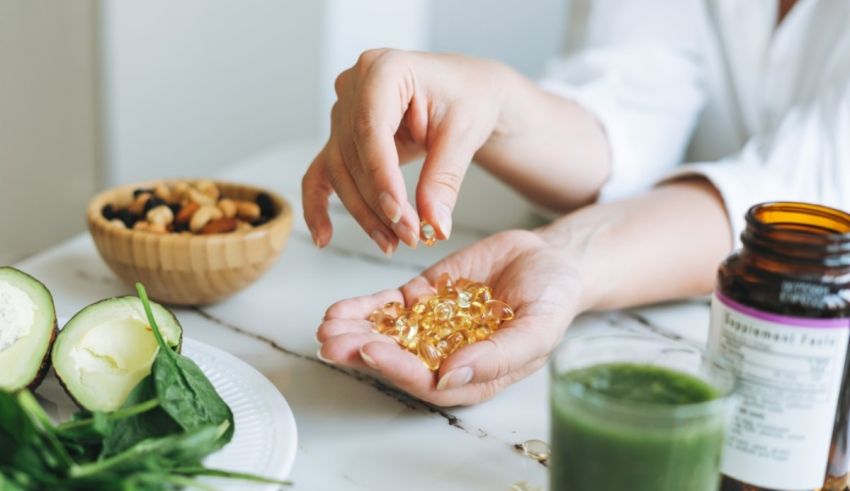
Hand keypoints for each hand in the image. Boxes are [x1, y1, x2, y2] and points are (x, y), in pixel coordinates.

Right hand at [302, 49, 509, 253]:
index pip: (371, 129)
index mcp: (384, 69)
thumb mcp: (464, 134)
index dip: (381, 176)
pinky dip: (319, 205)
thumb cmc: (468, 97)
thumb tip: (435, 225)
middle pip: (353, 156)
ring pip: (341, 172)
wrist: (466, 92)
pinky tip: (324, 237)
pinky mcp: (341, 137)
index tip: (398, 213)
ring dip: (364, 212)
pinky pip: (322, 173)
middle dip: (379, 203)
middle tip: (410, 236)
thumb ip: (444, 179)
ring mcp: (343, 111)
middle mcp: (354, 86)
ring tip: (393, 242)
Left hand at [316, 230, 582, 405]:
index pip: (428, 381)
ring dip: (355, 332)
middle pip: (398, 360)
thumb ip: (497, 356)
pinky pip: (389, 306)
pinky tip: (338, 310)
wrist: (551, 260)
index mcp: (473, 375)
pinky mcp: (424, 297)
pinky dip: (363, 308)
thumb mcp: (538, 329)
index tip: (371, 353)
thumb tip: (450, 378)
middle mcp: (447, 355)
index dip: (398, 369)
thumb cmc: (553, 300)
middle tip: (332, 343)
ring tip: (327, 327)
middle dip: (362, 352)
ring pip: (387, 334)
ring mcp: (432, 325)